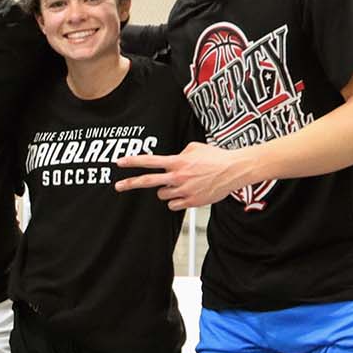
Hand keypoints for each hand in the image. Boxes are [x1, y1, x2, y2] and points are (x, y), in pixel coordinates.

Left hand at [115, 141, 250, 209]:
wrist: (234, 170)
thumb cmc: (216, 158)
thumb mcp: (195, 148)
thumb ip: (179, 153)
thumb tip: (172, 160)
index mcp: (178, 162)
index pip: (150, 161)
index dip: (133, 161)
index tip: (120, 162)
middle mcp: (178, 176)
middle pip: (148, 181)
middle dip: (130, 184)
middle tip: (118, 186)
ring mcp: (184, 190)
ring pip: (162, 195)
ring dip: (166, 190)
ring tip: (180, 184)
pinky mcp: (191, 202)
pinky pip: (173, 205)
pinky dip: (176, 200)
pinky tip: (186, 193)